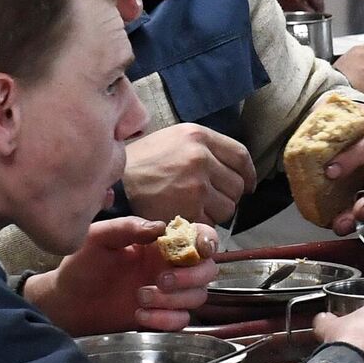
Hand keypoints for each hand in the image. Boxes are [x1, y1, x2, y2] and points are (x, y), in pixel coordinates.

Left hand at [24, 216, 219, 334]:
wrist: (67, 302)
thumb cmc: (82, 265)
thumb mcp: (98, 238)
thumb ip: (127, 227)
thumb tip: (159, 227)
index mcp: (161, 243)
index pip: (199, 237)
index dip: (208, 240)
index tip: (200, 249)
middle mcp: (170, 267)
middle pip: (207, 270)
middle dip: (190, 277)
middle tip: (160, 281)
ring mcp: (168, 294)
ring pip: (198, 297)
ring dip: (174, 299)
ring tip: (140, 298)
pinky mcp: (161, 317)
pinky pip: (181, 320)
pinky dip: (165, 319)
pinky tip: (139, 316)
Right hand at [122, 123, 258, 224]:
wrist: (114, 184)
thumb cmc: (142, 162)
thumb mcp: (173, 139)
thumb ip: (203, 148)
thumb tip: (233, 167)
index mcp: (198, 136)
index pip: (240, 156)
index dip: (249, 174)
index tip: (248, 185)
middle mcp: (200, 158)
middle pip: (237, 185)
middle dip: (228, 196)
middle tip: (211, 200)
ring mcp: (195, 186)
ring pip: (228, 207)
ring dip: (216, 212)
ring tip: (194, 208)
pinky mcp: (188, 211)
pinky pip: (211, 223)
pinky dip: (202, 225)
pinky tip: (185, 217)